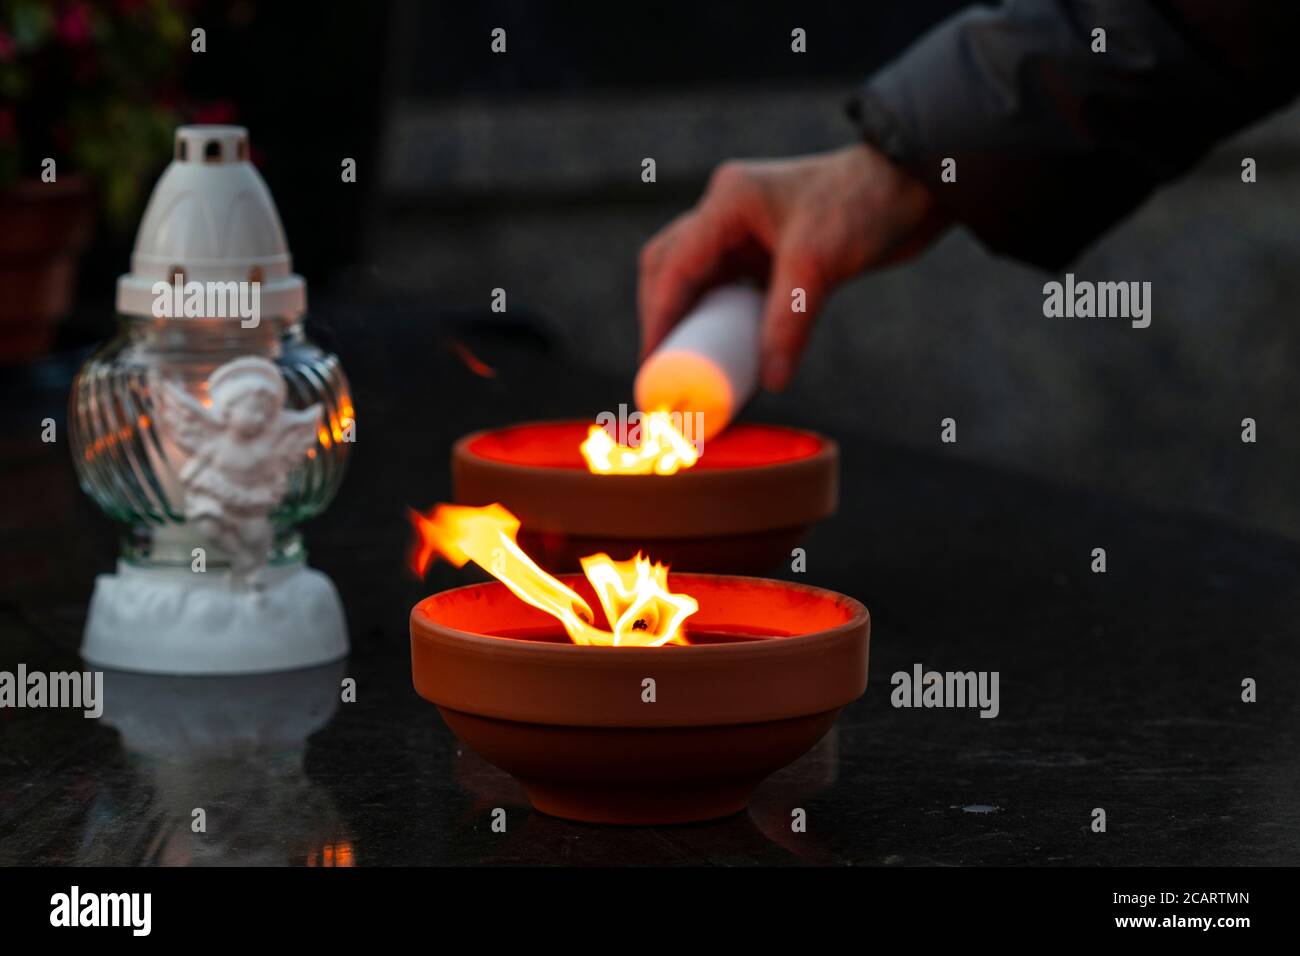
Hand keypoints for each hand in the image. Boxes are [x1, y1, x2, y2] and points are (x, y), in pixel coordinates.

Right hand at [638, 143, 947, 390]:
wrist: (916, 186)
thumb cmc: (867, 206)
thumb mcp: (819, 266)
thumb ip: (788, 323)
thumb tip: (769, 379)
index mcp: (728, 202)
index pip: (673, 264)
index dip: (657, 317)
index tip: (651, 363)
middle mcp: (728, 212)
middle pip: (669, 266)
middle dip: (661, 317)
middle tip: (662, 367)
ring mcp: (747, 231)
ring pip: (696, 278)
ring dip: (688, 318)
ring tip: (686, 365)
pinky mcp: (769, 250)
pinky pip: (729, 288)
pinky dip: (720, 319)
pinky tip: (723, 349)